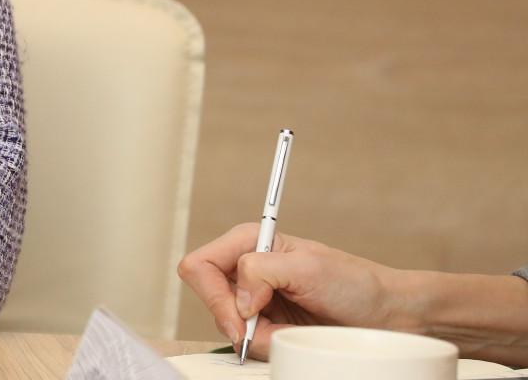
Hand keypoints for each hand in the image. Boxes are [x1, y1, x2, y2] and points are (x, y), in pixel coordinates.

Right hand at [178, 224, 402, 357]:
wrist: (388, 315)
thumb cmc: (355, 284)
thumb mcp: (309, 268)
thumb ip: (262, 271)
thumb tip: (238, 300)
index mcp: (249, 242)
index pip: (200, 266)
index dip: (212, 295)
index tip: (242, 318)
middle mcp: (246, 267)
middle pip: (207, 297)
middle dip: (234, 320)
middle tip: (263, 331)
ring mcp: (255, 297)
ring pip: (226, 324)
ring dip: (255, 336)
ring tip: (290, 332)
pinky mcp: (267, 322)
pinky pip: (248, 341)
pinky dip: (266, 345)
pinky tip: (291, 337)